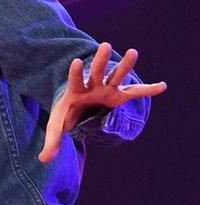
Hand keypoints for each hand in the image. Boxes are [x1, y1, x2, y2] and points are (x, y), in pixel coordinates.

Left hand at [39, 43, 166, 162]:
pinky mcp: (118, 95)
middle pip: (96, 71)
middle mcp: (92, 86)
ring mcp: (106, 89)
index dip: (74, 73)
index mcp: (75, 92)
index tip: (74, 61)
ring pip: (116, 75)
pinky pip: (135, 92)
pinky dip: (148, 90)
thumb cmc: (66, 115)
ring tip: (133, 52)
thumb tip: (42, 160)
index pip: (74, 81)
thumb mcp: (57, 127)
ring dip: (124, 65)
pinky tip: (162, 86)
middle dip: (100, 60)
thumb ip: (51, 142)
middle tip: (105, 45)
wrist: (77, 109)